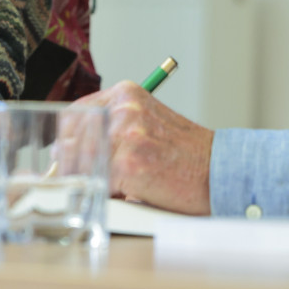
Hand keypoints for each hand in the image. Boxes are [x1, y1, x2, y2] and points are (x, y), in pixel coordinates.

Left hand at [74, 81, 213, 214]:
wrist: (220, 169)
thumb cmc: (186, 152)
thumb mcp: (147, 122)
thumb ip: (112, 125)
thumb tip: (68, 148)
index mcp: (126, 94)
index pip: (74, 114)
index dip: (69, 140)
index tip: (68, 156)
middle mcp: (124, 108)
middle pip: (71, 139)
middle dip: (76, 165)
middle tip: (93, 178)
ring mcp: (125, 134)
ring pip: (81, 164)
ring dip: (94, 180)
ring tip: (120, 184)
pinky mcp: (128, 163)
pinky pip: (98, 184)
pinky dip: (109, 194)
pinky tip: (130, 191)